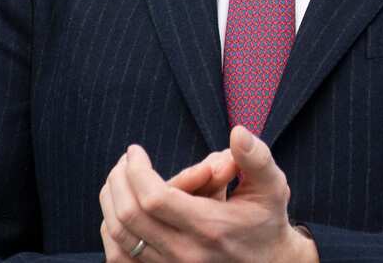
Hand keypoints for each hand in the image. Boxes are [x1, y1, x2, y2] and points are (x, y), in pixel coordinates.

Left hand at [99, 127, 317, 262]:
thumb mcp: (271, 185)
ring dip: (111, 202)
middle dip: (119, 181)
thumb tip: (238, 132)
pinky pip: (120, 257)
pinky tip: (118, 210)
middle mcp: (185, 253)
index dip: (137, 171)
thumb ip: (256, 158)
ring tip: (118, 179)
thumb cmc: (267, 220)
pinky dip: (111, 231)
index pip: (154, 200)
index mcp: (209, 227)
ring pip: (119, 238)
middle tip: (125, 161)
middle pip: (130, 216)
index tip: (135, 151)